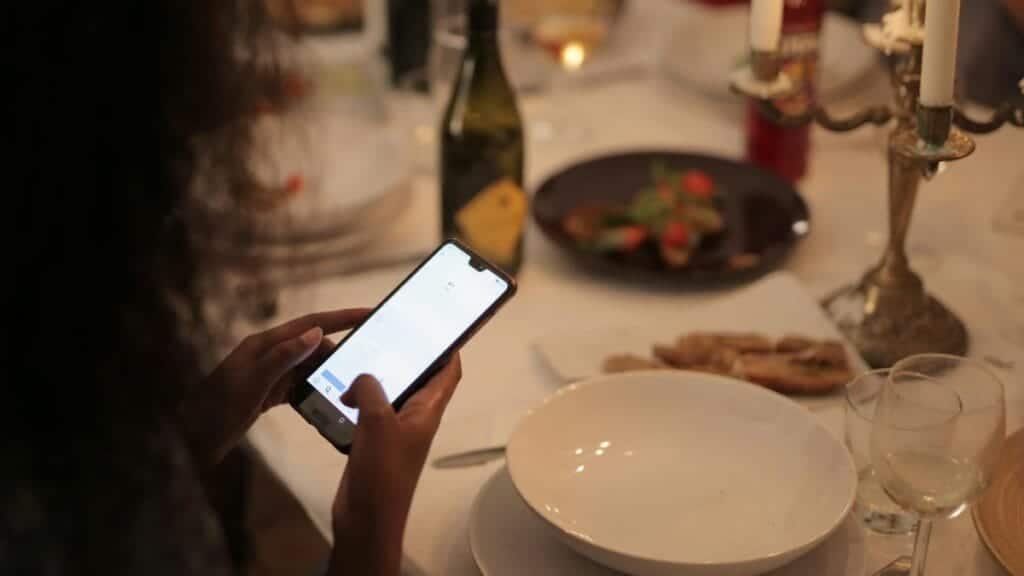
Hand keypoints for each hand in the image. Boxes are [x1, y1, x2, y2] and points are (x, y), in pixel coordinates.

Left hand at [181, 308, 370, 468]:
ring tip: (347, 388)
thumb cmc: (218, 410)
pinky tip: (325, 402)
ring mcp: (269, 373)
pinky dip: (314, 390)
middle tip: (359, 372)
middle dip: (336, 355)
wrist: (193, 439)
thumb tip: (315, 333)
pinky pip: (300, 385)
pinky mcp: (270, 392)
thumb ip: (283, 356)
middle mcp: (269, 354)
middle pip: (313, 345)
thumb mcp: (253, 382)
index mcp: (264, 344)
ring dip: (326, 374)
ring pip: (308, 366)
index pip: (310, 323)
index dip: (341, 317)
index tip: (369, 313)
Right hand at [327, 355, 461, 575]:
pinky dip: (356, 401)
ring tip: (357, 359)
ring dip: (375, 380)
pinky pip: (368, 413)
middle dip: (406, 359)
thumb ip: (371, 389)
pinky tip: (339, 393)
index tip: (441, 329)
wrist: (366, 519)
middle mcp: (414, 419)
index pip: (448, 374)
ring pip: (389, 396)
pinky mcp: (374, 443)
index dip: (449, 350)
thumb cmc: (382, 472)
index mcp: (427, 412)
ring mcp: (394, 432)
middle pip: (417, 380)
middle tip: (388, 336)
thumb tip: (361, 379)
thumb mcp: (378, 421)